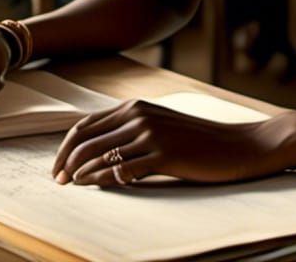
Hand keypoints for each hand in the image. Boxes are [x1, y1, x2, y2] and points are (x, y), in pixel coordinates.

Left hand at [51, 100, 295, 186]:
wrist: (238, 145)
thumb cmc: (199, 140)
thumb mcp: (161, 126)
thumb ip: (132, 130)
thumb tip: (98, 150)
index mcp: (136, 106)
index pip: (86, 124)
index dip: (66, 146)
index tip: (57, 166)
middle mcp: (139, 114)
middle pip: (87, 139)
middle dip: (66, 162)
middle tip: (58, 182)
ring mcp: (151, 134)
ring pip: (100, 155)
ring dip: (80, 173)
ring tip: (71, 187)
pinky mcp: (164, 154)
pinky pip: (122, 170)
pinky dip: (103, 181)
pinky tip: (96, 189)